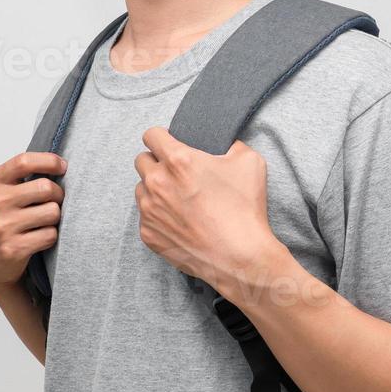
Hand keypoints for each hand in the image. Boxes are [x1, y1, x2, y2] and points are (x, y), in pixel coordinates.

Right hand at [0, 151, 65, 298]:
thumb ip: (19, 178)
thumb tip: (57, 165)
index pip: (24, 161)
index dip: (49, 161)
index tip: (62, 166)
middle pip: (46, 187)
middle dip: (57, 195)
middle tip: (54, 202)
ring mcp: (3, 226)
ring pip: (52, 212)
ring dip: (54, 218)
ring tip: (43, 222)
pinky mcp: (14, 248)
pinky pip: (50, 234)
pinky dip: (51, 237)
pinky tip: (39, 238)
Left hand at [133, 127, 279, 296]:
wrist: (240, 256)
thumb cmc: (244, 210)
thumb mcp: (249, 161)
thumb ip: (230, 144)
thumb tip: (224, 145)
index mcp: (178, 160)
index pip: (151, 135)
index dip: (162, 137)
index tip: (170, 145)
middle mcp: (157, 183)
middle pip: (141, 160)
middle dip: (157, 162)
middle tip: (177, 173)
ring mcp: (150, 210)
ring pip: (141, 189)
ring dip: (155, 189)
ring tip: (179, 200)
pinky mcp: (148, 234)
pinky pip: (145, 216)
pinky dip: (158, 216)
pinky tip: (180, 222)